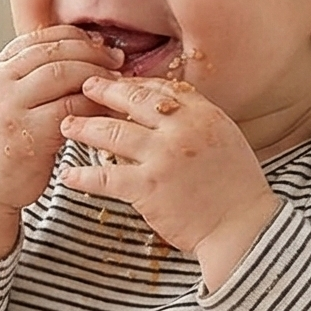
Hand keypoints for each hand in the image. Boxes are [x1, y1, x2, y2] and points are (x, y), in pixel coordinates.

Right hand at [0, 26, 124, 210]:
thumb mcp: (1, 104)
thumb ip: (26, 81)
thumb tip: (75, 57)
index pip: (37, 38)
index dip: (73, 37)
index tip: (98, 42)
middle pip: (53, 52)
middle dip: (91, 52)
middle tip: (116, 60)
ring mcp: (11, 110)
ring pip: (63, 75)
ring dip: (96, 76)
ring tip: (117, 83)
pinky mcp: (29, 136)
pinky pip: (71, 109)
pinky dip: (94, 105)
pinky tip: (108, 109)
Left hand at [57, 74, 280, 289]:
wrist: (243, 226)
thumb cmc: (237, 188)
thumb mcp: (226, 139)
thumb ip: (197, 121)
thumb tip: (167, 108)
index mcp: (202, 114)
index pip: (160, 89)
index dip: (133, 85)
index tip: (116, 84)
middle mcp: (181, 130)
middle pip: (132, 101)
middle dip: (103, 92)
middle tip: (84, 87)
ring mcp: (162, 157)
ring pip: (112, 133)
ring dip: (85, 127)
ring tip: (68, 125)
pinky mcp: (147, 187)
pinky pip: (105, 177)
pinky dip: (83, 176)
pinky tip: (68, 176)